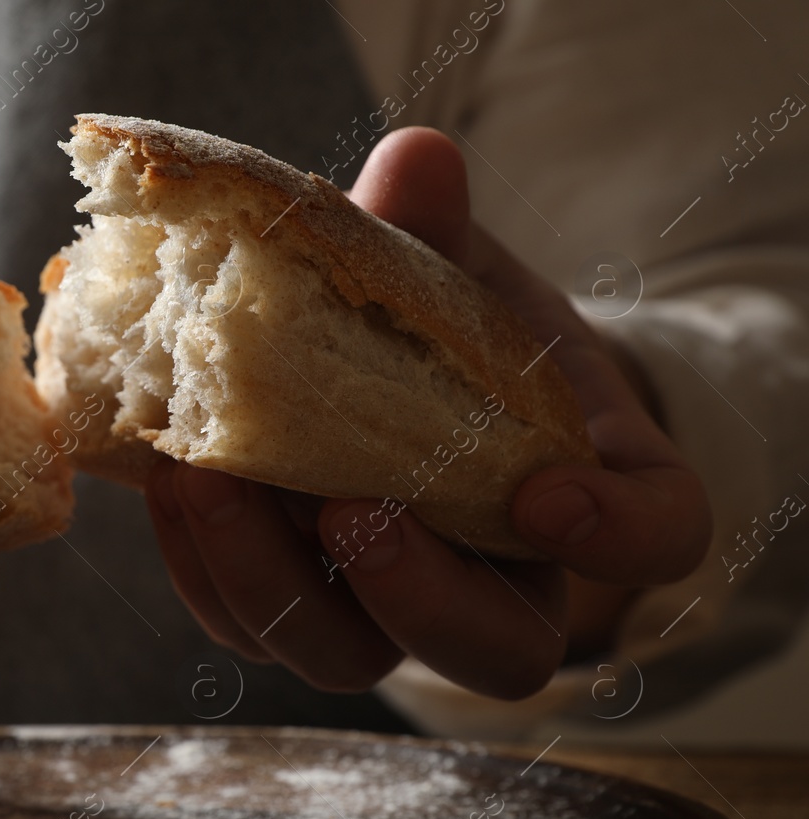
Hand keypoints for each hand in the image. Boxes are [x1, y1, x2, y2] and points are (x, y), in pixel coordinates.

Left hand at [145, 128, 710, 698]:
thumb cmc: (445, 323)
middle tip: (347, 508)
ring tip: (206, 478)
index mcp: (585, 491)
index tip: (545, 495)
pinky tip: (166, 477)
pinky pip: (249, 624)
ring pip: (349, 657)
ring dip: (270, 580)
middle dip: (417, 596)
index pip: (654, 540)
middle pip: (494, 651)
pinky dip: (201, 563)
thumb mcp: (453, 265)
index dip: (614, 535)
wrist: (379, 368)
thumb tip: (416, 161)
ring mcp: (388, 610)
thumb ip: (438, 230)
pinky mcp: (290, 607)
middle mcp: (499, 580)